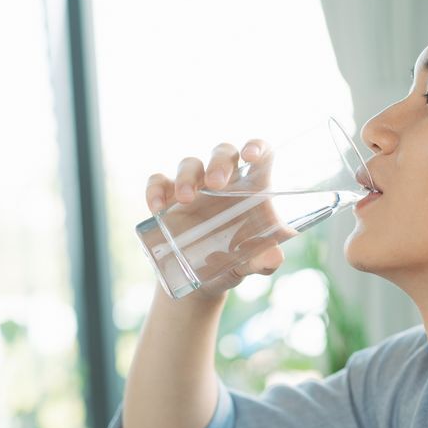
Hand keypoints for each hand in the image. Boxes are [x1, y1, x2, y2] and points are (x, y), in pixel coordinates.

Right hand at [145, 140, 289, 298]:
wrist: (206, 282)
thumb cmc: (238, 262)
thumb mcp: (253, 264)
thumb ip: (265, 259)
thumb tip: (273, 255)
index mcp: (252, 188)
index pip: (261, 153)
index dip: (256, 146)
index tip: (250, 156)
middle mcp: (224, 181)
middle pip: (222, 152)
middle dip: (218, 163)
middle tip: (216, 184)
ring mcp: (196, 187)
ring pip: (190, 163)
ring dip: (187, 177)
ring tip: (185, 199)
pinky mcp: (169, 199)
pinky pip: (159, 182)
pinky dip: (155, 189)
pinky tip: (157, 207)